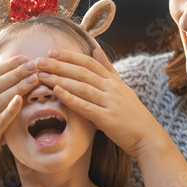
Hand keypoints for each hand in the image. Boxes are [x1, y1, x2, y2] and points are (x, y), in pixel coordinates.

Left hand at [35, 47, 163, 159]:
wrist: (148, 137)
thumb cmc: (132, 115)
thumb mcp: (122, 88)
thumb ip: (108, 69)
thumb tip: (96, 50)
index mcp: (113, 81)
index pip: (89, 62)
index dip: (69, 56)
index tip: (51, 51)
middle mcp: (111, 88)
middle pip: (82, 72)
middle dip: (59, 65)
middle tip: (39, 61)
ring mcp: (110, 103)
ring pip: (81, 86)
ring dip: (60, 79)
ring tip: (42, 75)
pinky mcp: (107, 119)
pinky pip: (86, 106)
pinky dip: (71, 98)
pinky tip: (57, 92)